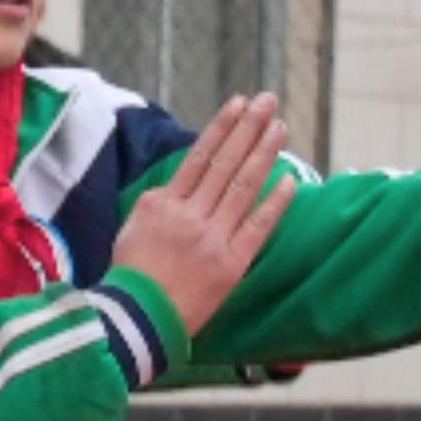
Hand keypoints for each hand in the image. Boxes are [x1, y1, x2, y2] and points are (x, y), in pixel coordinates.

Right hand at [114, 96, 286, 330]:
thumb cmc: (130, 276)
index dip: (222, 128)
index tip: (239, 103)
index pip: (199, 157)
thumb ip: (157, 204)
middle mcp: (189, 215)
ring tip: (280, 127)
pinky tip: (290, 178)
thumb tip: (180, 184)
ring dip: (264, 153)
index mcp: (162, 203)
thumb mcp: (132, 229)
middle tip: (268, 100)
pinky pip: (258, 227)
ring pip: (243, 186)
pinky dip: (275, 202)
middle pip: (225, 163)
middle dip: (248, 128)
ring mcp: (212, 237)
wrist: (136, 320)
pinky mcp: (231, 263)